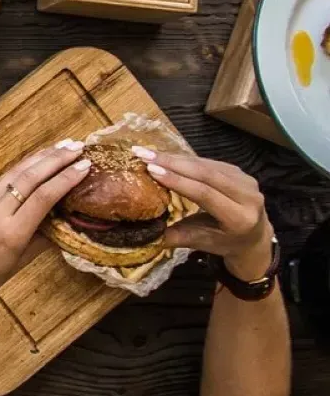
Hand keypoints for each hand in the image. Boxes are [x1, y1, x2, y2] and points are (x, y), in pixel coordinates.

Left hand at [0, 141, 91, 307]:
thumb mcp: (18, 264)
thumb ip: (42, 241)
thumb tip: (65, 222)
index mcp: (11, 233)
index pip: (43, 197)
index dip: (66, 178)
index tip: (85, 165)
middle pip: (29, 177)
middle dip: (56, 159)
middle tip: (78, 147)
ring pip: (15, 173)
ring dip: (40, 157)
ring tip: (63, 146)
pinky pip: (2, 179)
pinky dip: (22, 166)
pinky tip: (35, 160)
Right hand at [144, 148, 273, 280]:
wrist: (253, 237)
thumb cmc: (222, 242)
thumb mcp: (199, 243)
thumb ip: (173, 237)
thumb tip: (142, 232)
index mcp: (239, 219)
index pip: (205, 194)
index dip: (178, 180)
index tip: (150, 169)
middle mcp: (248, 198)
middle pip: (207, 174)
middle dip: (172, 163)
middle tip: (142, 155)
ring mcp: (247, 182)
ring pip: (207, 165)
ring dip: (175, 158)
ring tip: (148, 153)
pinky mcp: (240, 172)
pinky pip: (210, 162)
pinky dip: (185, 159)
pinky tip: (166, 156)